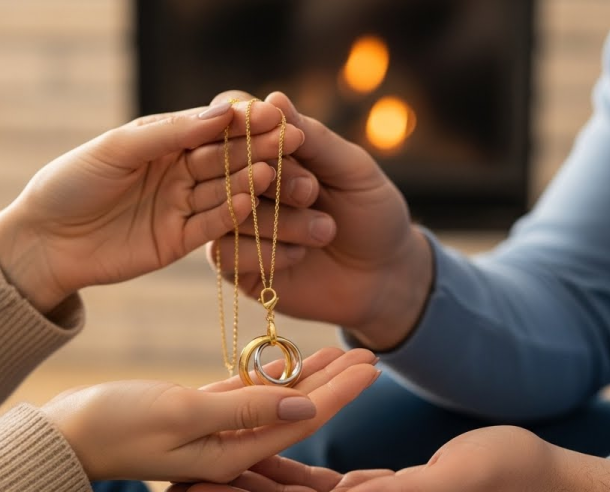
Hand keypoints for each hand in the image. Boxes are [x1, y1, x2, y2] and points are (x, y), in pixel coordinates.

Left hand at [0, 100, 309, 312]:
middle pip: (225, 158)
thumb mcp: (117, 149)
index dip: (242, 122)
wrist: (45, 241)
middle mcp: (178, 172)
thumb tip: (221, 113)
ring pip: (223, 191)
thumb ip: (170, 133)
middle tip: (292, 140)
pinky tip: (249, 201)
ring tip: (274, 172)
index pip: (211, 128)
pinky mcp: (179, 240)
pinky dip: (230, 215)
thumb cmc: (72, 182)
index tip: (273, 113)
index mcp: (164, 141)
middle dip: (257, 149)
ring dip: (250, 182)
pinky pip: (211, 225)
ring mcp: (181, 206)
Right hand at [41, 347, 379, 482]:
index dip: (338, 396)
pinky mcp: (198, 413)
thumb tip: (304, 410)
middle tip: (372, 355)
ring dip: (309, 378)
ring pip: (274, 403)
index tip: (371, 368)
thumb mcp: (180, 415)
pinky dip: (271, 376)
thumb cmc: (113, 424)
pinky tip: (294, 358)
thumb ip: (243, 412)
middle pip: (295, 415)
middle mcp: (228, 450)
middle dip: (334, 386)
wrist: (64, 434)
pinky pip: (246, 394)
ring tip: (345, 351)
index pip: (298, 424)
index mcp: (229, 457)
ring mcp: (214, 431)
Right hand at [208, 91, 434, 349]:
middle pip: (224, 167)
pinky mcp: (235, 266)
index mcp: (269, 149)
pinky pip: (225, 254)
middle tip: (311, 190)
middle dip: (272, 178)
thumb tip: (274, 97)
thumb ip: (314, 139)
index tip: (280, 135)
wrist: (384, 275)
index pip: (237, 123)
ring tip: (325, 229)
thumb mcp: (352, 169)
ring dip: (276, 221)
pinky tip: (301, 255)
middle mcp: (244, 183)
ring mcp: (235, 224)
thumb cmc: (372, 213)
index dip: (250, 127)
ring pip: (227, 212)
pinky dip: (266, 253)